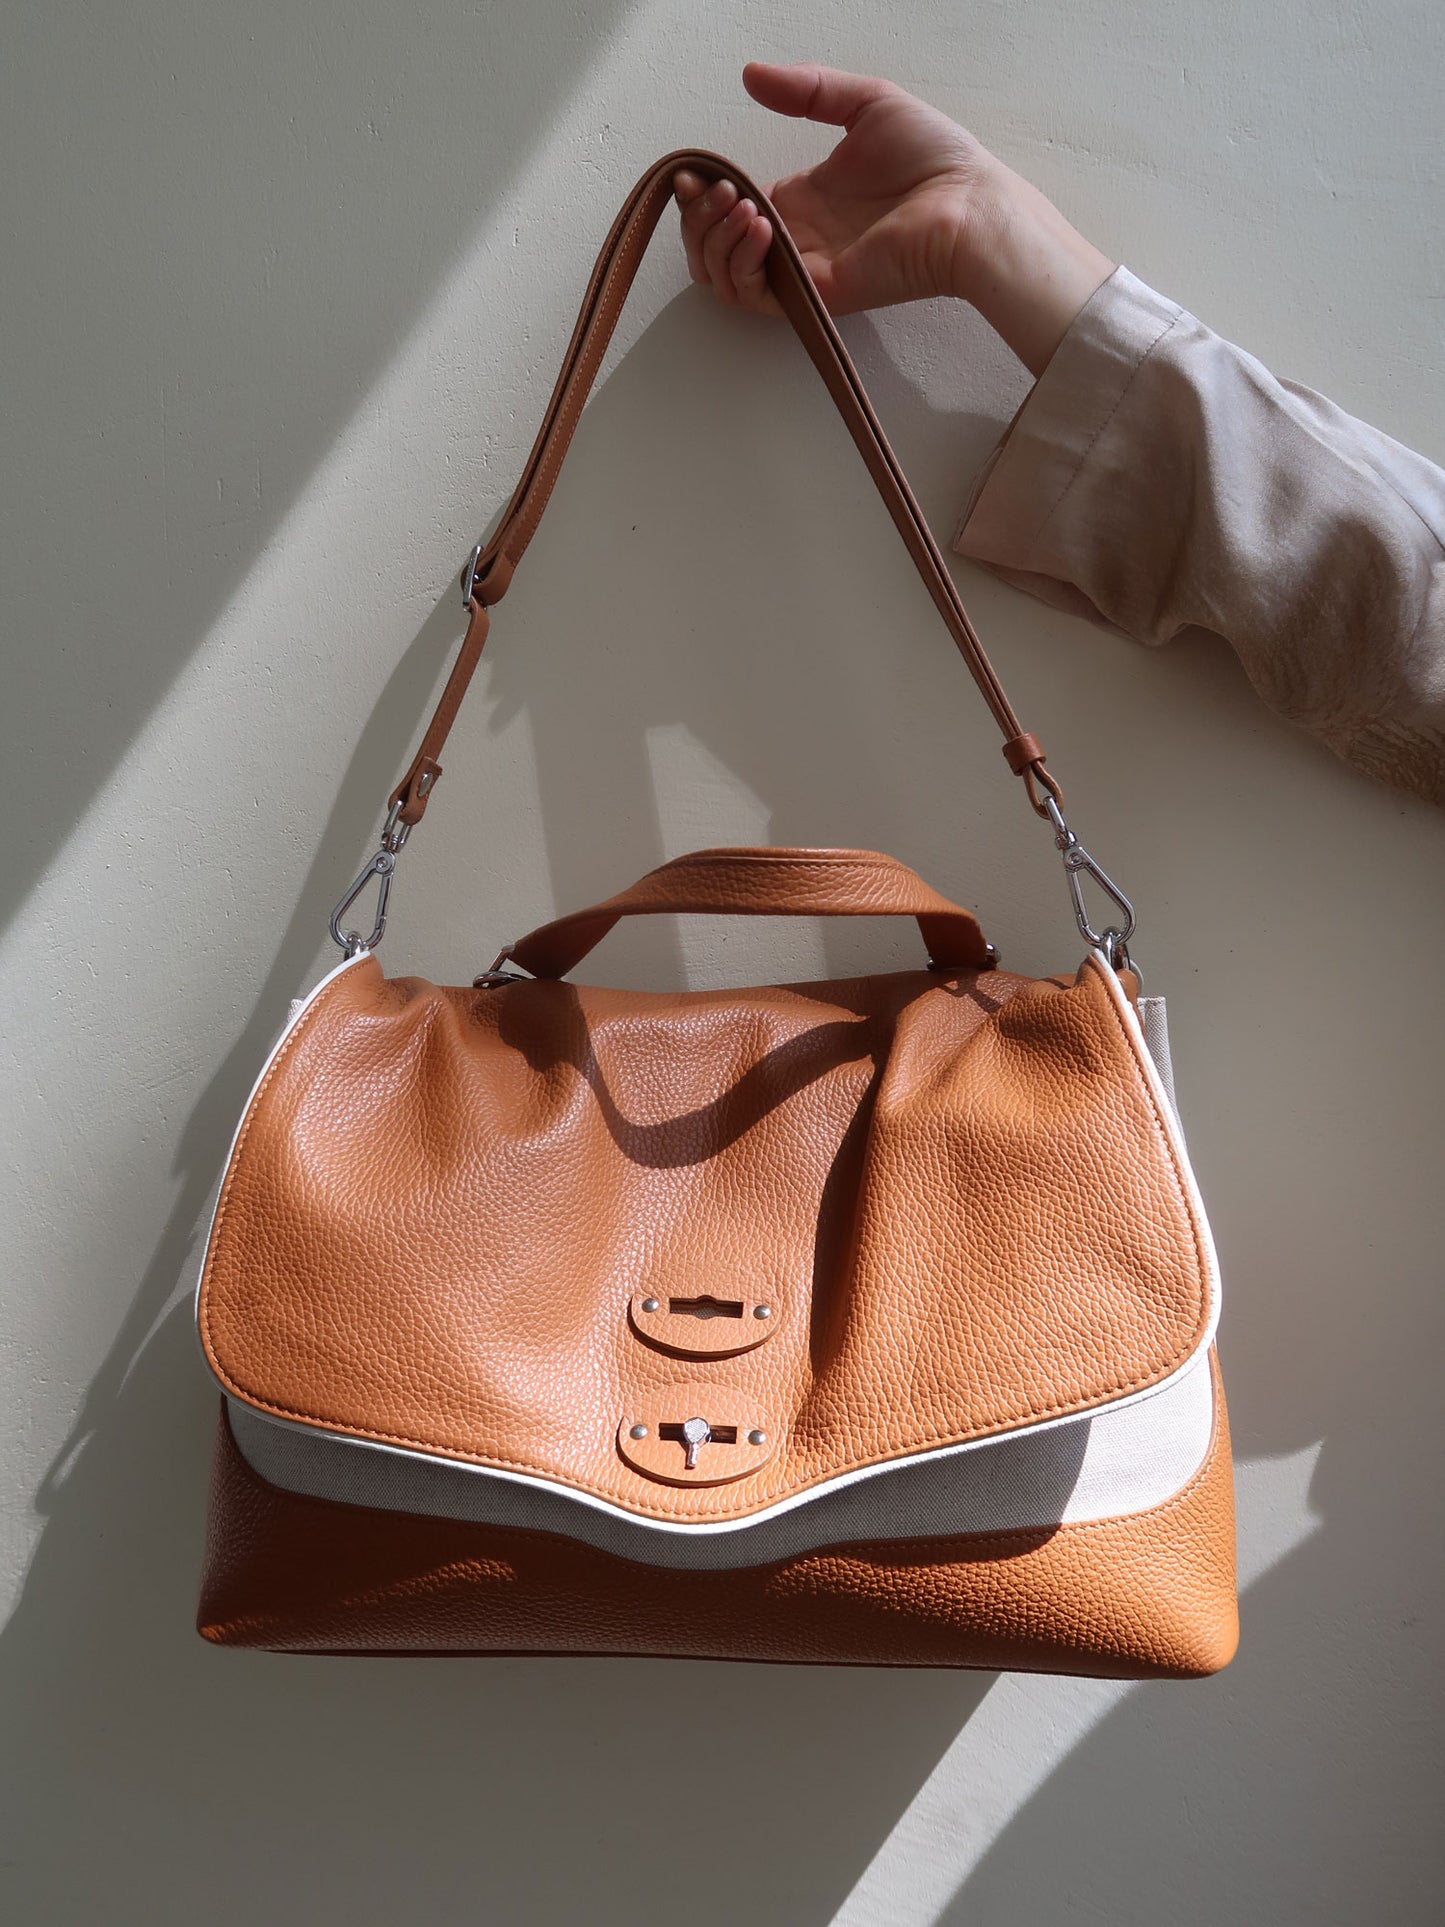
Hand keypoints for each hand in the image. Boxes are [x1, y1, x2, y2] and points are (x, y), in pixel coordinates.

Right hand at [674, 62, 1115, 376]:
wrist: (970, 205)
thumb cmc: (935, 160)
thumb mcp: (865, 102)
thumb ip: (806, 90)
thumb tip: (751, 74)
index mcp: (804, 198)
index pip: (732, 207)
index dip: (704, 193)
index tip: (694, 171)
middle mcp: (797, 237)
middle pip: (715, 247)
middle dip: (698, 220)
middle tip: (712, 190)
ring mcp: (803, 269)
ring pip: (722, 276)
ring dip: (714, 239)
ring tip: (741, 205)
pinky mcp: (815, 292)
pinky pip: (752, 293)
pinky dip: (740, 260)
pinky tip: (761, 222)